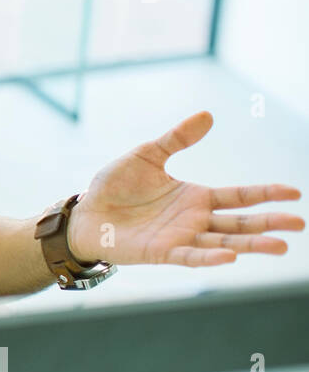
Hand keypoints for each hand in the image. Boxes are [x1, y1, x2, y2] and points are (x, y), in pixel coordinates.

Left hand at [67, 110, 302, 266]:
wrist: (85, 213)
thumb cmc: (114, 186)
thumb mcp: (147, 155)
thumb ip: (177, 139)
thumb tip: (208, 115)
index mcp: (196, 197)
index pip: (240, 196)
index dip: (266, 194)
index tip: (294, 193)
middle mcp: (194, 220)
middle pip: (240, 222)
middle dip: (269, 223)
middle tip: (299, 224)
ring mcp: (180, 237)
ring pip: (223, 242)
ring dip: (250, 245)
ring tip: (279, 246)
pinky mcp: (161, 252)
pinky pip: (190, 256)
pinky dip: (209, 256)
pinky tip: (230, 256)